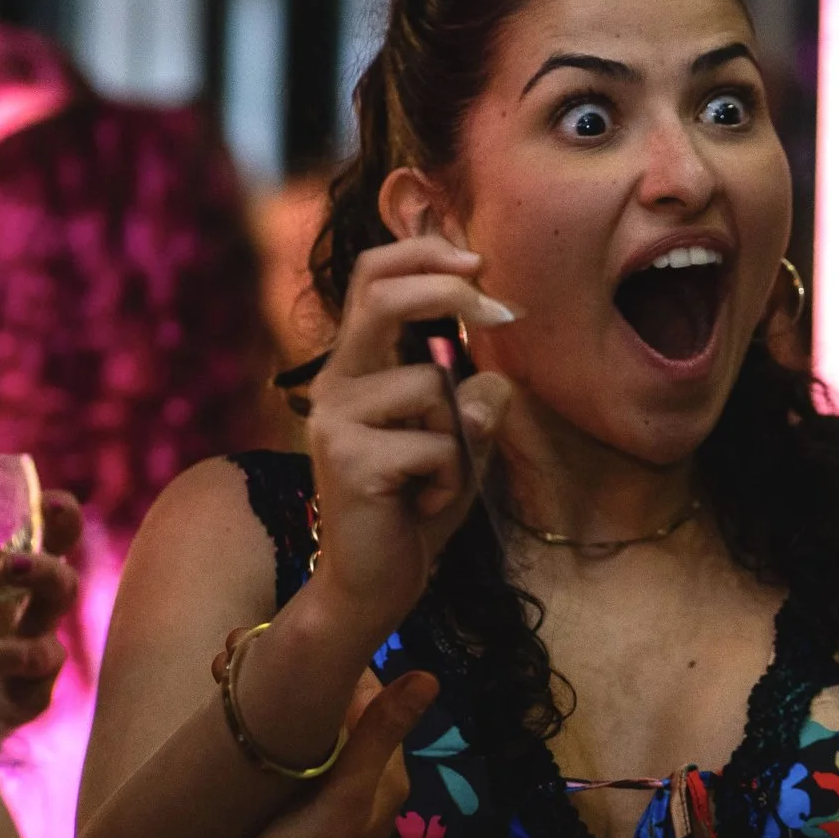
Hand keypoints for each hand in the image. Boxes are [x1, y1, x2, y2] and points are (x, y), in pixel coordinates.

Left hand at [0, 489, 84, 731]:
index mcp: (13, 580)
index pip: (53, 541)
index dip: (62, 519)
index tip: (48, 502)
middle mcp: (32, 618)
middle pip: (63, 588)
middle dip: (45, 571)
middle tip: (8, 564)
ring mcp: (35, 663)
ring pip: (48, 648)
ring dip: (6, 644)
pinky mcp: (27, 703)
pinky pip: (25, 694)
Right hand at [223, 669, 438, 837]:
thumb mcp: (346, 793)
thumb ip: (381, 734)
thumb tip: (431, 677)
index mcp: (385, 771)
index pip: (366, 693)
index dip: (332, 662)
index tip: (284, 636)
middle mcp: (362, 778)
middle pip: (334, 708)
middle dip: (294, 677)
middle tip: (232, 657)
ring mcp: (326, 792)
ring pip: (305, 726)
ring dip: (272, 699)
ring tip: (221, 676)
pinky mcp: (292, 806)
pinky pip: (285, 751)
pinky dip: (263, 728)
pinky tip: (231, 718)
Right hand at [303, 238, 515, 625]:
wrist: (374, 584)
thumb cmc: (418, 507)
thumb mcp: (461, 442)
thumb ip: (475, 401)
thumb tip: (492, 377)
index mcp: (357, 366)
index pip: (372, 277)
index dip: (423, 252)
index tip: (480, 260)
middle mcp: (336, 384)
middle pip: (381, 296)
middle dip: (449, 291)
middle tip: (503, 311)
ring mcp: (335, 419)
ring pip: (433, 387)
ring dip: (461, 439)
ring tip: (435, 480)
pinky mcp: (348, 460)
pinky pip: (438, 445)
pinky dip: (452, 479)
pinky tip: (423, 506)